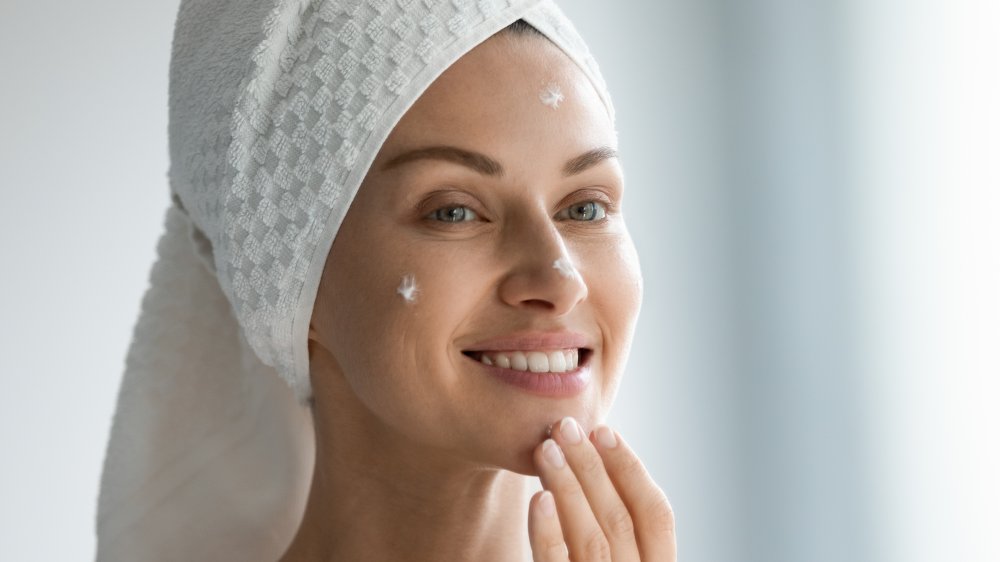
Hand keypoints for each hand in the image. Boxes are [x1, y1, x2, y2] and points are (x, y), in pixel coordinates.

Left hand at [528, 418, 675, 560]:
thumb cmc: (584, 556)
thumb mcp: (616, 549)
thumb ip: (613, 520)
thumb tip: (592, 453)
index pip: (656, 515)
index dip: (630, 469)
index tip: (602, 430)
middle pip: (620, 520)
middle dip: (592, 467)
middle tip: (565, 427)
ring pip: (591, 539)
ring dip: (568, 486)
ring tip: (545, 449)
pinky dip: (549, 531)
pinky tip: (539, 497)